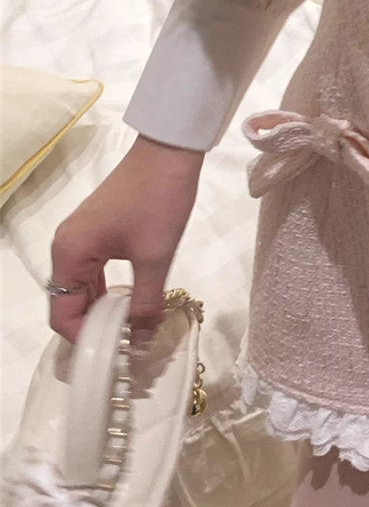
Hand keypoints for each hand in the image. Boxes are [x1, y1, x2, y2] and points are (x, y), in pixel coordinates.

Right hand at [48, 134, 204, 346]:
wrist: (169, 151)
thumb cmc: (159, 201)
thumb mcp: (155, 257)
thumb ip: (146, 303)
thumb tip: (139, 343)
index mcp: (70, 253)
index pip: (61, 313)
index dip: (84, 338)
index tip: (112, 355)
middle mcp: (66, 246)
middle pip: (68, 300)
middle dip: (93, 326)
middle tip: (123, 349)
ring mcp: (80, 236)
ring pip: (82, 285)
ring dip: (102, 308)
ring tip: (128, 331)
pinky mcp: (97, 229)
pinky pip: (94, 270)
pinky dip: (107, 289)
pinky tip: (129, 302)